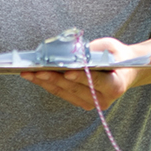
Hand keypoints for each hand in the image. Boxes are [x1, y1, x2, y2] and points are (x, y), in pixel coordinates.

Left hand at [19, 37, 141, 110]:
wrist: (123, 71)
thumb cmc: (115, 56)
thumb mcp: (109, 47)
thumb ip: (92, 51)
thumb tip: (70, 53)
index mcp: (115, 85)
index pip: (96, 81)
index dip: (81, 77)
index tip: (67, 71)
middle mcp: (103, 99)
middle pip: (75, 88)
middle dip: (54, 78)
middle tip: (37, 70)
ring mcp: (91, 103)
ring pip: (64, 92)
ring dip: (44, 82)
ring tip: (28, 73)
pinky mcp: (80, 102)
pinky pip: (61, 93)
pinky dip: (46, 84)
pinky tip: (33, 76)